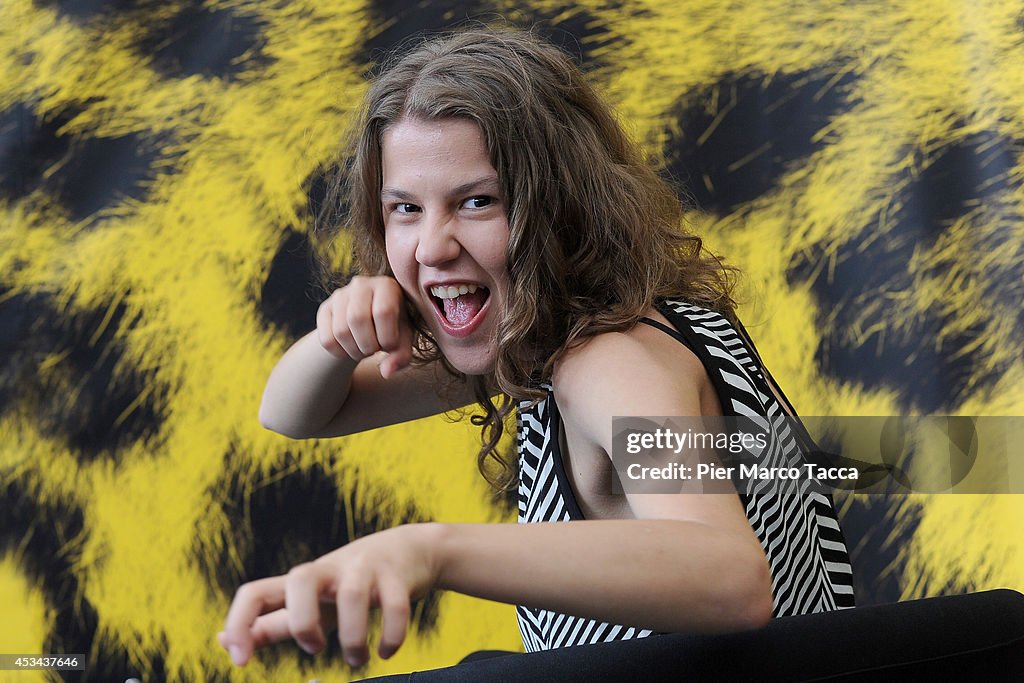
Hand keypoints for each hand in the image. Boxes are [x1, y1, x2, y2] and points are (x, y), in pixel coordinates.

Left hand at [218, 523, 442, 667]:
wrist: (410, 550)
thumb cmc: (349, 583)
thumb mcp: (310, 603)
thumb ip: (271, 623)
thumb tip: (222, 640)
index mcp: (302, 582)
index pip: (256, 592)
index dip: (240, 623)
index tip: (240, 661)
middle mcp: (329, 571)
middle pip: (301, 579)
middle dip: (304, 623)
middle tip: (316, 649)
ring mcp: (364, 569)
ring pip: (353, 596)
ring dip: (353, 640)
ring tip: (357, 659)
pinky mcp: (397, 577)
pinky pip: (394, 605)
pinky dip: (391, 636)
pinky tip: (386, 650)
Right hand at [317, 276, 413, 378]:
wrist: (369, 326)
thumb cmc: (392, 330)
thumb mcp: (402, 341)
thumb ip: (401, 356)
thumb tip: (386, 372)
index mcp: (387, 286)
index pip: (383, 311)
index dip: (387, 337)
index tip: (390, 346)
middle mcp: (361, 285)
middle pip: (357, 319)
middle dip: (368, 345)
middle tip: (375, 350)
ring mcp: (340, 296)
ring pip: (340, 331)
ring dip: (354, 351)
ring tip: (364, 350)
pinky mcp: (324, 310)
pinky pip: (327, 340)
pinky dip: (340, 354)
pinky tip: (350, 350)